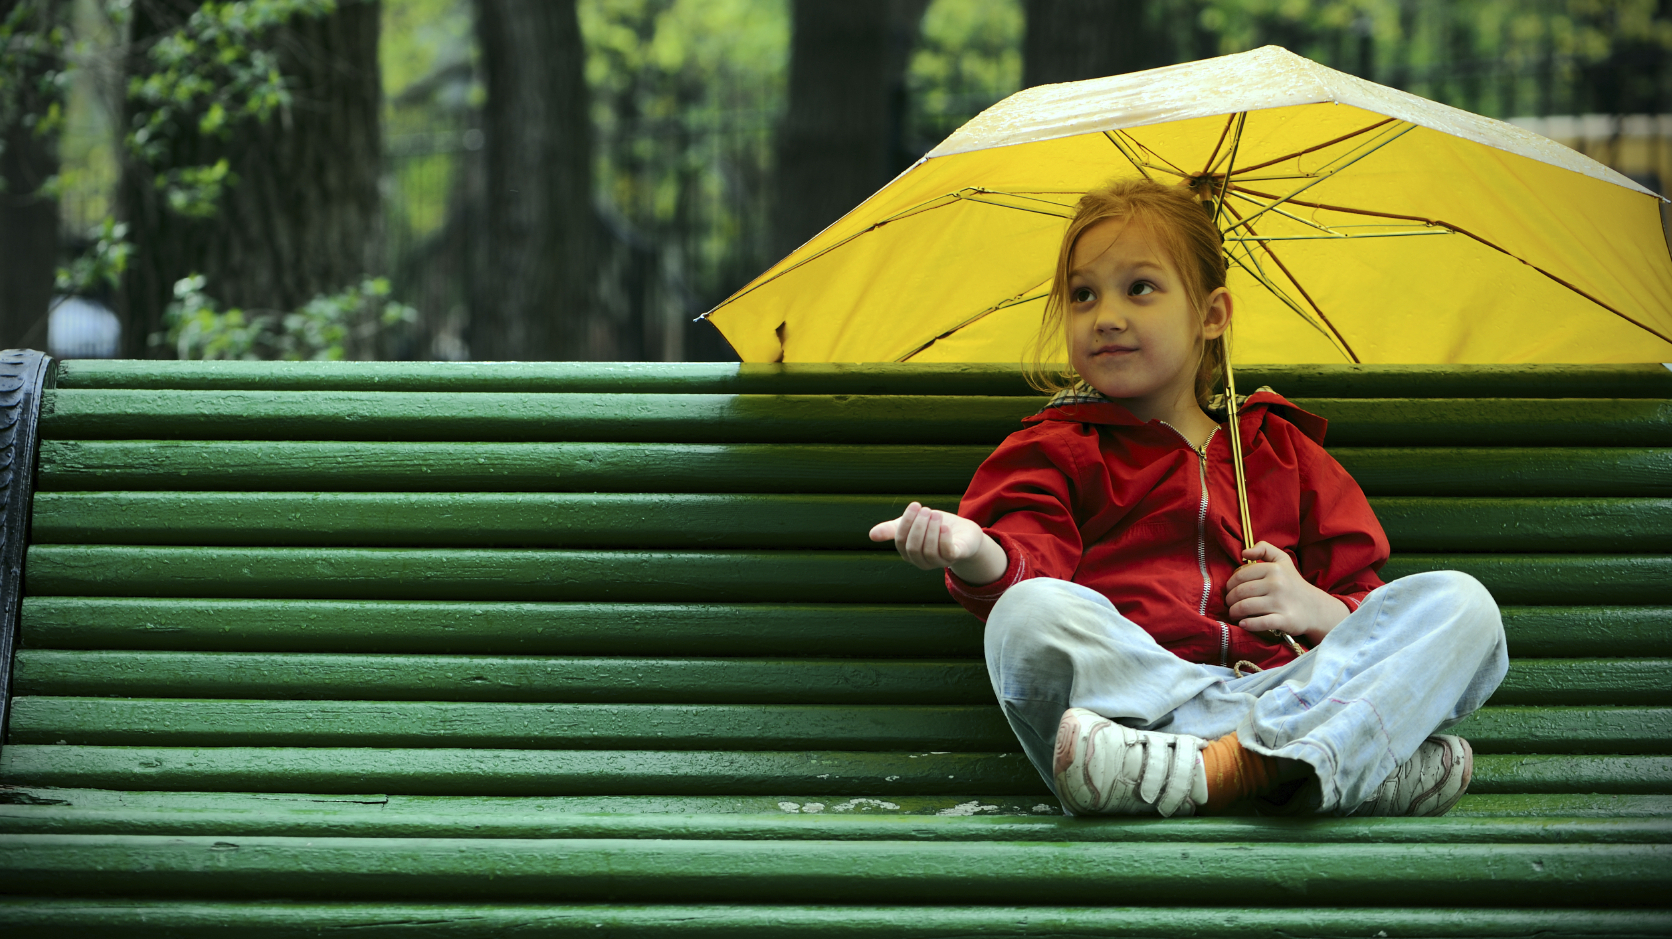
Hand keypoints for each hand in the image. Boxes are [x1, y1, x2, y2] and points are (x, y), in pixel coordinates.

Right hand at [869, 502, 1006, 584]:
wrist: (962, 532)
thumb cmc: (934, 526)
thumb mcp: (913, 524)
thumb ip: (893, 528)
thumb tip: (871, 535)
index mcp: (908, 552)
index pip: (901, 541)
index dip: (906, 523)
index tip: (915, 505)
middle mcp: (921, 561)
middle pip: (913, 548)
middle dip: (919, 527)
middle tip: (926, 509)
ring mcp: (938, 562)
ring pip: (929, 551)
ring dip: (931, 530)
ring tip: (936, 514)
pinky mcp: (954, 558)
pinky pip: (947, 553)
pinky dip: (944, 538)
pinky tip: (944, 526)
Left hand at [1224, 541, 1349, 643]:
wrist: (1315, 607)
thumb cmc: (1292, 583)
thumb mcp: (1282, 560)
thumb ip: (1264, 549)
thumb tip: (1244, 553)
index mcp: (1274, 569)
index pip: (1240, 575)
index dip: (1230, 584)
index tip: (1229, 590)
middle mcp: (1277, 584)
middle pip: (1240, 592)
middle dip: (1229, 599)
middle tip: (1229, 603)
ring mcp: (1281, 603)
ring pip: (1245, 607)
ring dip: (1234, 612)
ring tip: (1234, 613)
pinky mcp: (1284, 620)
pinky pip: (1259, 622)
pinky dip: (1247, 624)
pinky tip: (1243, 624)